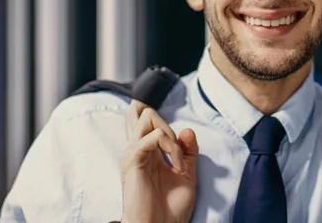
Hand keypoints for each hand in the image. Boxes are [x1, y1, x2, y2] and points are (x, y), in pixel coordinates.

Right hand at [120, 100, 198, 222]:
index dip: (166, 124)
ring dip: (170, 135)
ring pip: (148, 118)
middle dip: (169, 126)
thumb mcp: (187, 174)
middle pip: (147, 114)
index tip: (182, 147)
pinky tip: (176, 166)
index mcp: (147, 151)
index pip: (145, 119)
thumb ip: (188, 151)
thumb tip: (187, 129)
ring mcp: (133, 153)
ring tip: (177, 159)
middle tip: (178, 153)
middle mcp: (137, 149)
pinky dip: (171, 147)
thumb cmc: (170, 207)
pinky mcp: (132, 160)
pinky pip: (153, 137)